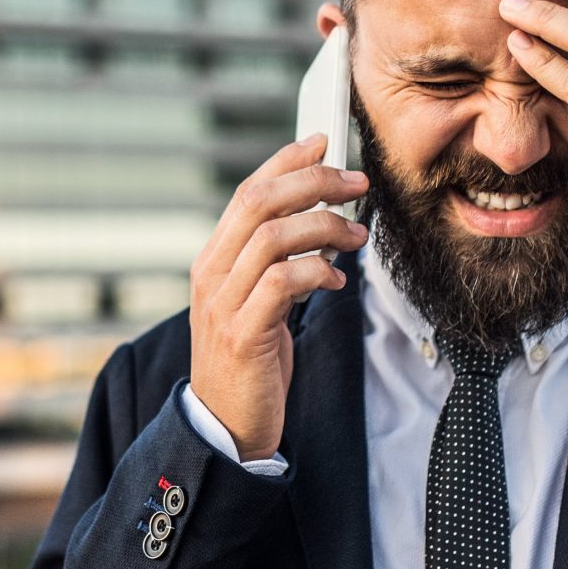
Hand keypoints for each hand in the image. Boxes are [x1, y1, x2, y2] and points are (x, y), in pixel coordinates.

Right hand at [188, 132, 369, 459]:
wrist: (227, 426)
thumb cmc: (251, 362)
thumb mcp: (259, 302)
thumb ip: (277, 263)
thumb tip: (321, 222)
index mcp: (213, 260)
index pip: (248, 192)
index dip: (286, 161)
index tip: (324, 141)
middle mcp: (211, 274)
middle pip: (258, 202)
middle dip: (313, 183)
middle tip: (356, 184)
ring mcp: (222, 304)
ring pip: (272, 238)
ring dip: (323, 227)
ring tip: (356, 237)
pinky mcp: (243, 335)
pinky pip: (282, 284)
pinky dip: (316, 272)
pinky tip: (336, 280)